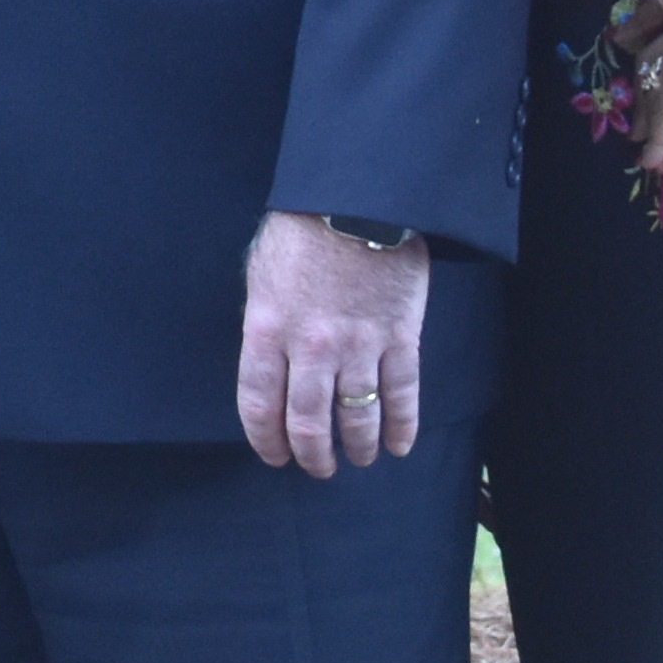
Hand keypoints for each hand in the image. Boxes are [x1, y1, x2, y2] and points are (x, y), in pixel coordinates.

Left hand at [234, 215, 432, 476]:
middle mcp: (311, 347)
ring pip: (358, 418)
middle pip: (309, 424)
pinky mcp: (400, 337)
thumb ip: (265, 324)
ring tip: (358, 458)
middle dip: (312, 456)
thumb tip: (270, 364)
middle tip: (318, 467)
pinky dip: (402, 428)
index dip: (266, 441)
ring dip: (357, 448)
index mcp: (268, 330)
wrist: (356, 195)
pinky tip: (399, 446)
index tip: (275, 456)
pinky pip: (402, 396)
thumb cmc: (301, 229)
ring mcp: (359, 345)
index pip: (260, 406)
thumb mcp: (261, 273)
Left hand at [608, 0, 662, 192]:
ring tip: (642, 151)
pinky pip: (662, 114)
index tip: (626, 39)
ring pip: (651, 91)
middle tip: (636, 119)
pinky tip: (650, 162)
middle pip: (650, 59)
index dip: (643, 25)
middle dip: (642, 91)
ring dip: (647, 123)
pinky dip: (657, 140)